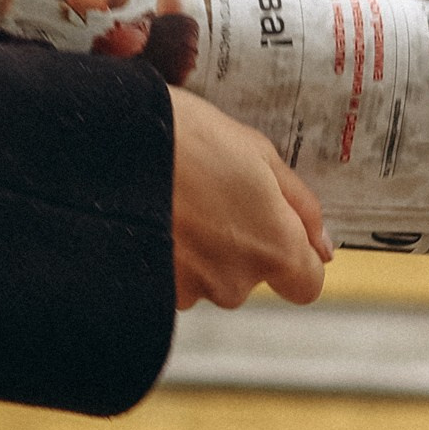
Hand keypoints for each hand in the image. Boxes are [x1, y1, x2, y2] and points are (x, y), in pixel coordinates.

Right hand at [167, 88, 331, 309]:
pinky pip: (167, 278)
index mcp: (274, 247)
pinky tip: (151, 214)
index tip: (272, 228)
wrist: (105, 145)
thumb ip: (299, 204)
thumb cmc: (183, 136)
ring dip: (194, 248)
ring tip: (173, 198)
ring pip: (204, 277)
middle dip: (234, 243)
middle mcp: (236, 282)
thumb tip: (323, 245)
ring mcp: (189, 291)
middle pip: (248, 277)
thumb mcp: (255, 151)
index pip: (305, 285)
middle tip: (207, 192)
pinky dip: (162, 254)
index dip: (293, 257)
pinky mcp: (149, 293)